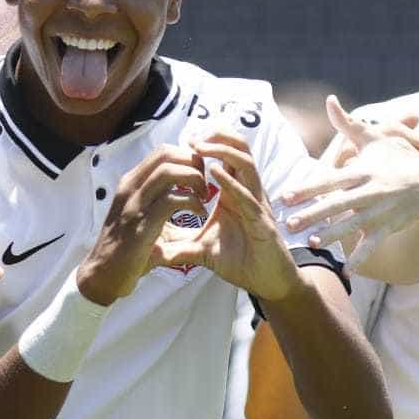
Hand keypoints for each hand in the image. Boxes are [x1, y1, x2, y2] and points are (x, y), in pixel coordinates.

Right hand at [76, 146, 208, 304]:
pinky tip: (199, 214)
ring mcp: (134, 204)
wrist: (102, 275)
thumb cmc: (126, 248)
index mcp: (130, 184)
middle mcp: (130, 188)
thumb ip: (158, 201)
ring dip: (194, 180)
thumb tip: (184, 193)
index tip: (200, 176)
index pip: (162, 152)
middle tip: (205, 184)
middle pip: (167, 154)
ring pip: (170, 171)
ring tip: (203, 197)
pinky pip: (172, 200)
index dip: (187, 157)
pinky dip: (193, 202)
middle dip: (194, 164)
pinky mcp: (141, 224)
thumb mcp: (140, 216)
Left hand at [152, 131, 304, 301]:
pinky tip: (215, 173)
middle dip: (219, 136)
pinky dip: (232, 183)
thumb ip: (179, 246)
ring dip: (224, 151)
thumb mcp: (202, 250)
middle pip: (240, 149)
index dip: (210, 142)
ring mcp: (257, 204)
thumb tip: (151, 252)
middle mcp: (248, 192)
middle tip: (193, 135)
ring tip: (200, 147)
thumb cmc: (240, 261)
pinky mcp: (262, 222)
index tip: (184, 138)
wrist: (266, 282)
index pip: (226, 157)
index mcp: (234, 193)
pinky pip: (249, 196)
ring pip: (247, 164)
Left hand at [282, 97, 418, 268]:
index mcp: (362, 171)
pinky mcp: (389, 227)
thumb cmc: (396, 157)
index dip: (308, 188)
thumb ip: (348, 123)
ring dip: (333, 236)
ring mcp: (381, 211)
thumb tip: (330, 100)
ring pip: (353, 225)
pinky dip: (363, 257)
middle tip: (288, 225)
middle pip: (337, 205)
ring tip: (311, 244)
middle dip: (312, 215)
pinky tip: (348, 270)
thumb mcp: (375, 138)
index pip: (330, 180)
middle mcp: (370, 191)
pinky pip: (374, 244)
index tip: (286, 196)